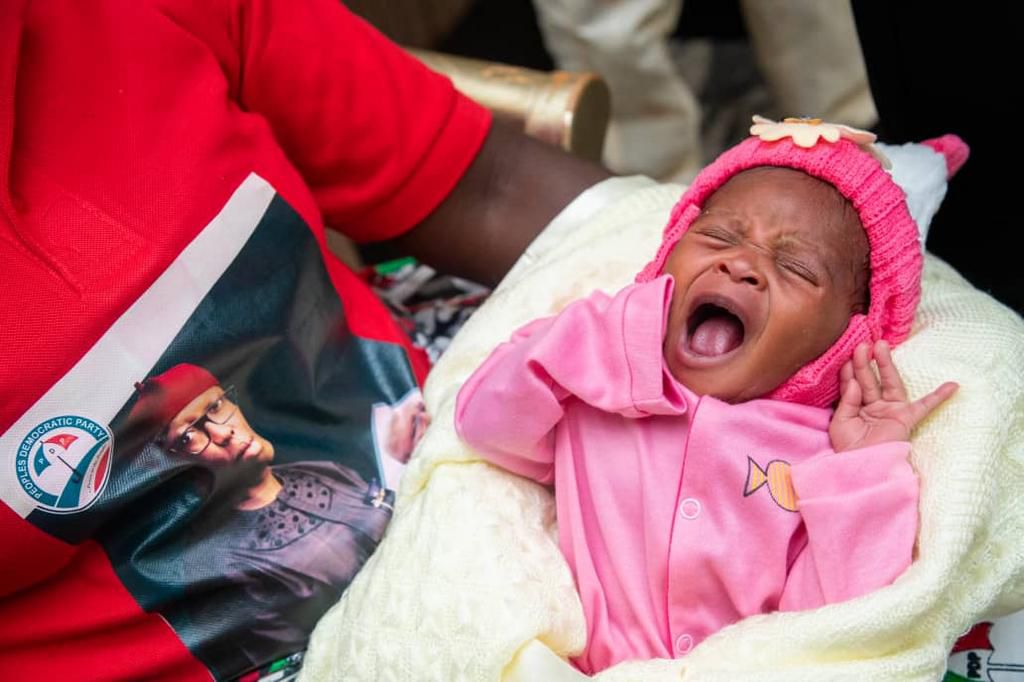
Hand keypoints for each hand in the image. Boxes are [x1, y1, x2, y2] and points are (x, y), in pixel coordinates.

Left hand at [829, 340, 957, 451]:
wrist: (863, 469)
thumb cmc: (848, 449)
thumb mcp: (841, 423)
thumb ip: (848, 400)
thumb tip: (855, 381)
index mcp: (855, 407)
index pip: (852, 384)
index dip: (849, 371)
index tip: (846, 357)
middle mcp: (873, 406)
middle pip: (870, 379)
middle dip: (866, 361)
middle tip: (863, 344)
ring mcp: (890, 410)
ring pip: (889, 383)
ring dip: (886, 364)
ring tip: (881, 345)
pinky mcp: (905, 419)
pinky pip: (925, 406)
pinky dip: (938, 396)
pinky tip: (952, 385)